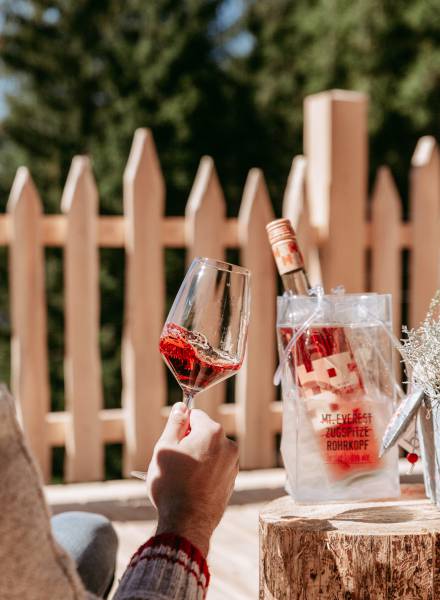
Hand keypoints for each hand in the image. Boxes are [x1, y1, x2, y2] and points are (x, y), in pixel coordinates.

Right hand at [146, 402, 238, 556]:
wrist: (186, 524)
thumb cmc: (172, 484)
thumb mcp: (164, 448)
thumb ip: (174, 423)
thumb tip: (181, 407)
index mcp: (213, 432)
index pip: (194, 415)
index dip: (180, 427)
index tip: (172, 443)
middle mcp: (228, 445)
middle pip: (204, 433)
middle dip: (189, 442)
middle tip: (174, 462)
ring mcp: (232, 464)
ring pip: (209, 451)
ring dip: (197, 458)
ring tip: (182, 478)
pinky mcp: (232, 481)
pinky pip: (215, 468)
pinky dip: (204, 472)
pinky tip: (191, 487)